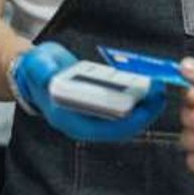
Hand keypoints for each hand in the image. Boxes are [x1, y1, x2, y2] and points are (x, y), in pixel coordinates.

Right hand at [11, 42, 166, 141]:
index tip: (144, 110)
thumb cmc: (35, 69)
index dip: (125, 122)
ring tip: (159, 91)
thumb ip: (43, 71)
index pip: (102, 128)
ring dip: (143, 107)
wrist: (33, 70)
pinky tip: (150, 87)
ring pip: (124, 117)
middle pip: (119, 126)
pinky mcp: (99, 103)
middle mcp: (82, 120)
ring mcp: (92, 113)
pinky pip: (122, 106)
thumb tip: (49, 73)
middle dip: (142, 113)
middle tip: (159, 96)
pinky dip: (137, 99)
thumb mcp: (36, 66)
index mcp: (68, 118)